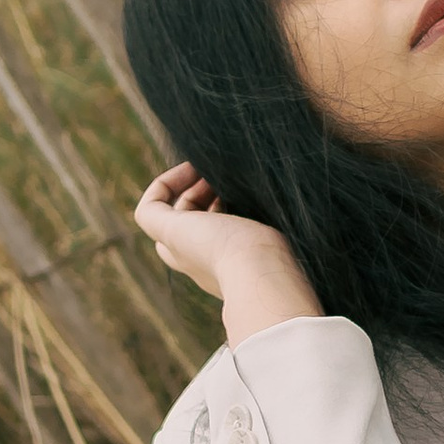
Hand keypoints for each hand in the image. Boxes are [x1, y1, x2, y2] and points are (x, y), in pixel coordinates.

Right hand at [135, 166, 322, 340]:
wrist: (264, 276)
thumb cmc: (283, 259)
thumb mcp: (284, 238)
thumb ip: (283, 221)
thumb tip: (294, 191)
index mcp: (229, 269)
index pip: (213, 240)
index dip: (219, 208)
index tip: (239, 188)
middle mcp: (202, 263)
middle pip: (185, 231)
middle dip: (198, 198)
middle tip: (219, 177)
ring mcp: (182, 250)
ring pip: (169, 219)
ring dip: (187, 188)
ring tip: (209, 167)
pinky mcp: (169, 235)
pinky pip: (148, 210)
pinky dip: (162, 185)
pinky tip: (191, 167)